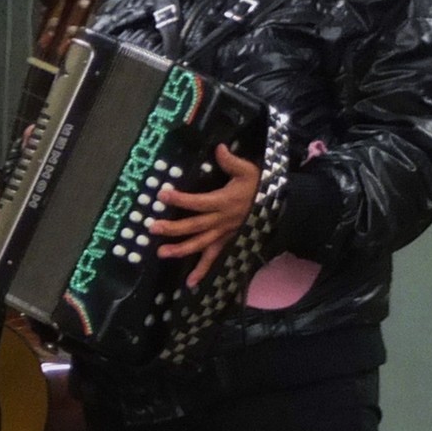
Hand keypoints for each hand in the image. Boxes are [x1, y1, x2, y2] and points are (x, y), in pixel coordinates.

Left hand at [149, 144, 260, 286]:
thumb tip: (218, 147)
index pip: (198, 202)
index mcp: (224, 202)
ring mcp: (223, 234)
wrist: (279, 204)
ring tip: (161, 253)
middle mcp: (221, 220)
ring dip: (181, 250)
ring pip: (200, 244)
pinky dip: (202, 271)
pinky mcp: (226, 242)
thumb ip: (231, 161)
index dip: (181, 199)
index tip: (162, 194)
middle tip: (153, 228)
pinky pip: (213, 258)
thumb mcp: (249, 170)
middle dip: (173, 228)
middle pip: (194, 226)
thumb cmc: (259, 185)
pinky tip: (190, 283)